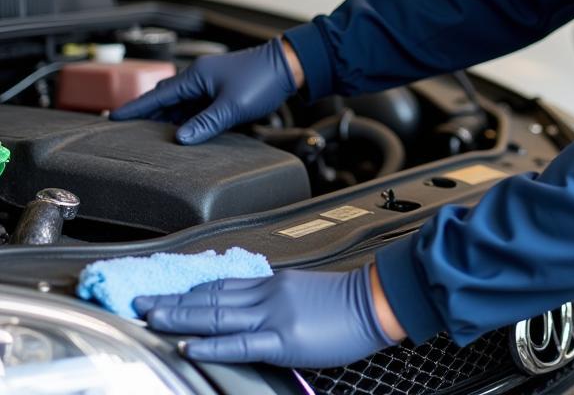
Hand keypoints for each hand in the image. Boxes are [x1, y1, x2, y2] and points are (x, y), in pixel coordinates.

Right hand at [109, 38, 296, 143]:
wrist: (288, 67)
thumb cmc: (262, 80)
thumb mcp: (232, 106)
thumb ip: (205, 123)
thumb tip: (181, 138)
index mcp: (196, 76)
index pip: (158, 94)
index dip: (136, 107)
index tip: (114, 117)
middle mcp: (200, 76)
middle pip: (166, 97)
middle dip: (148, 113)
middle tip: (129, 129)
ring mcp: (211, 81)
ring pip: (181, 101)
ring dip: (168, 115)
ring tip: (152, 133)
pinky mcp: (221, 88)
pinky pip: (196, 103)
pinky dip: (187, 115)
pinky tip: (184, 128)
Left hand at [133, 264, 392, 367]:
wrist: (376, 301)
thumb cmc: (348, 300)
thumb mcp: (306, 291)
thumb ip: (277, 296)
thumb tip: (254, 306)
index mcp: (274, 283)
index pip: (222, 283)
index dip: (190, 288)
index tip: (166, 291)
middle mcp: (268, 294)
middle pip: (211, 295)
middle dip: (173, 301)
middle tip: (141, 302)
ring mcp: (274, 315)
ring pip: (218, 314)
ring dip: (181, 317)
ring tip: (152, 319)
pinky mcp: (283, 339)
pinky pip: (240, 342)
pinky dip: (211, 344)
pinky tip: (189, 346)